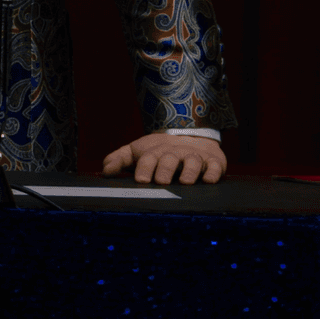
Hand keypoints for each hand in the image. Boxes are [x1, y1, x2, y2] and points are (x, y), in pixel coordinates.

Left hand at [102, 132, 225, 184]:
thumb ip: (119, 160)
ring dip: (189, 171)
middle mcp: (174, 154)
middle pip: (169, 160)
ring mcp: (194, 157)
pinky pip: (215, 166)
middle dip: (165, 169)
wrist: (190, 136)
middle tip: (161, 181)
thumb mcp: (137, 152)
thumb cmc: (158, 151)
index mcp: (155, 152)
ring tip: (185, 182)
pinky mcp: (213, 161)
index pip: (148, 159)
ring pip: (193, 162)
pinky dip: (213, 172)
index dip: (144, 168)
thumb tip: (105, 171)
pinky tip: (209, 179)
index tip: (141, 180)